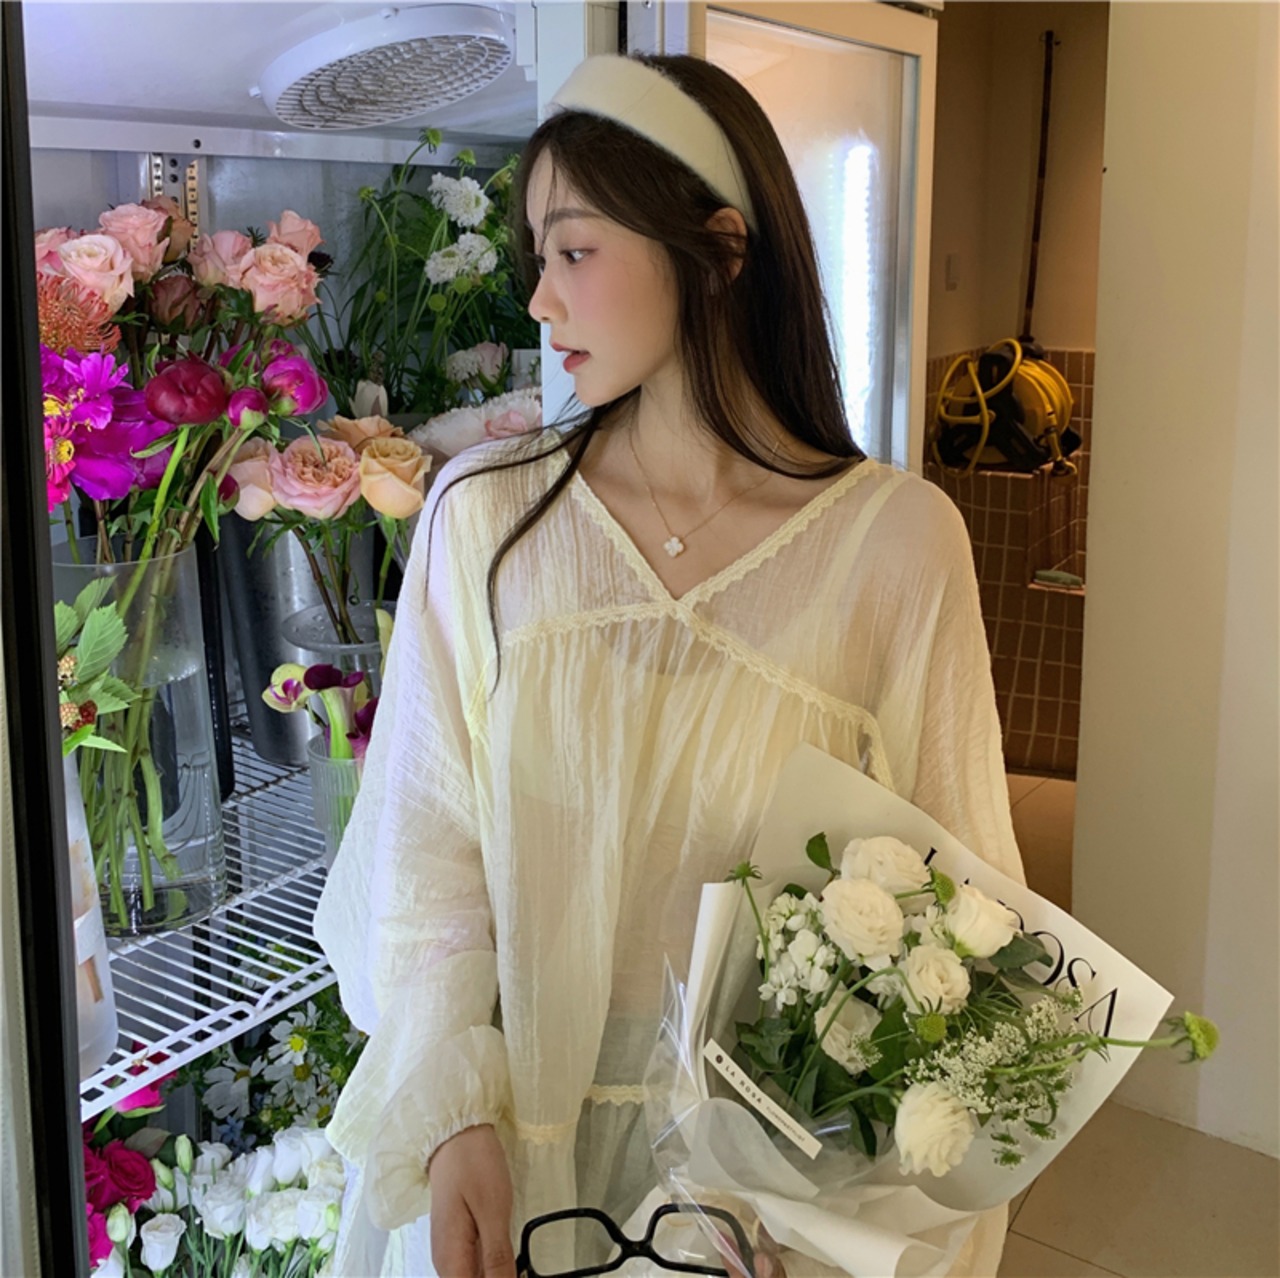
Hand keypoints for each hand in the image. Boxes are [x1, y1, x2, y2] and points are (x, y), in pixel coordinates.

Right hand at [428, 1124, 516, 1277]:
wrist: (456, 1134)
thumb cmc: (473, 1165)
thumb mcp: (493, 1211)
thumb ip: (497, 1257)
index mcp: (451, 1258)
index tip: (513, 1272)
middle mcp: (445, 1260)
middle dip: (497, 1277)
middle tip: (517, 1262)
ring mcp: (450, 1250)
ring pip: (473, 1276)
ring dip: (495, 1272)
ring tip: (515, 1260)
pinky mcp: (457, 1239)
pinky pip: (473, 1264)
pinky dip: (491, 1265)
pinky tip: (506, 1254)